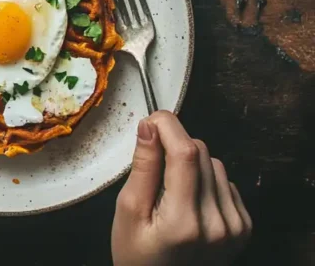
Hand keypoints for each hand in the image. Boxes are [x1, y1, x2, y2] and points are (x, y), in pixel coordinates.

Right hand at [111, 111, 251, 265]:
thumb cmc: (138, 255)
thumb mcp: (128, 212)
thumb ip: (142, 168)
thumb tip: (148, 128)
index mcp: (183, 221)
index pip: (186, 153)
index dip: (169, 126)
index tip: (152, 120)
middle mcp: (217, 223)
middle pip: (201, 152)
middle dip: (175, 144)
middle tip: (153, 155)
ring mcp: (235, 226)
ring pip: (215, 163)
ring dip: (191, 162)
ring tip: (170, 186)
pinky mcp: (244, 226)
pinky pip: (226, 181)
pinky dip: (206, 180)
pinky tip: (189, 198)